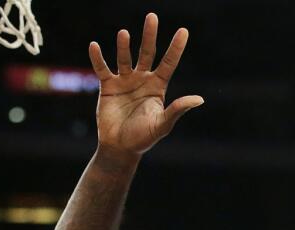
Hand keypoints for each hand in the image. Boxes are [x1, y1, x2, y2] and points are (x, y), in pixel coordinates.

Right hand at [88, 13, 203, 156]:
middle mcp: (142, 80)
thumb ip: (178, 109)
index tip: (184, 31)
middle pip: (147, 53)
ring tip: (124, 33)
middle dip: (150, 36)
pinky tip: (95, 46)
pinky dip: (98, 58)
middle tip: (152, 16)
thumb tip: (199, 99)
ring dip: (123, 46)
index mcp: (158, 87)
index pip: (169, 63)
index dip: (176, 48)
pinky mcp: (107, 86)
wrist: (120, 147)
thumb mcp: (162, 124)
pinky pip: (102, 69)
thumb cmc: (144, 138)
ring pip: (124, 58)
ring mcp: (124, 81)